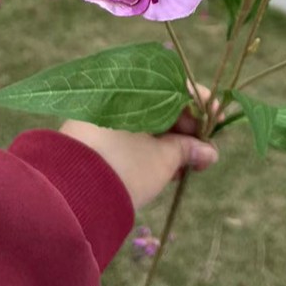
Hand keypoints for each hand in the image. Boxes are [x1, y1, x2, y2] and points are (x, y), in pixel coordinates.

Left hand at [59, 86, 219, 209]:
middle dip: (186, 128)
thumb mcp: (163, 160)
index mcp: (133, 89)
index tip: (217, 119)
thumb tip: (209, 152)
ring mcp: (101, 114)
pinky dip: (147, 143)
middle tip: (202, 152)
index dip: (201, 104)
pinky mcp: (91, 134)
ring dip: (168, 139)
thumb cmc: (124, 168)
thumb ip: (189, 150)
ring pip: (146, 120)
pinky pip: (129, 131)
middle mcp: (115, 95)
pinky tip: (162, 165)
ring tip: (182, 166)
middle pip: (162, 104)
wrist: (69, 198)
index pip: (176, 88)